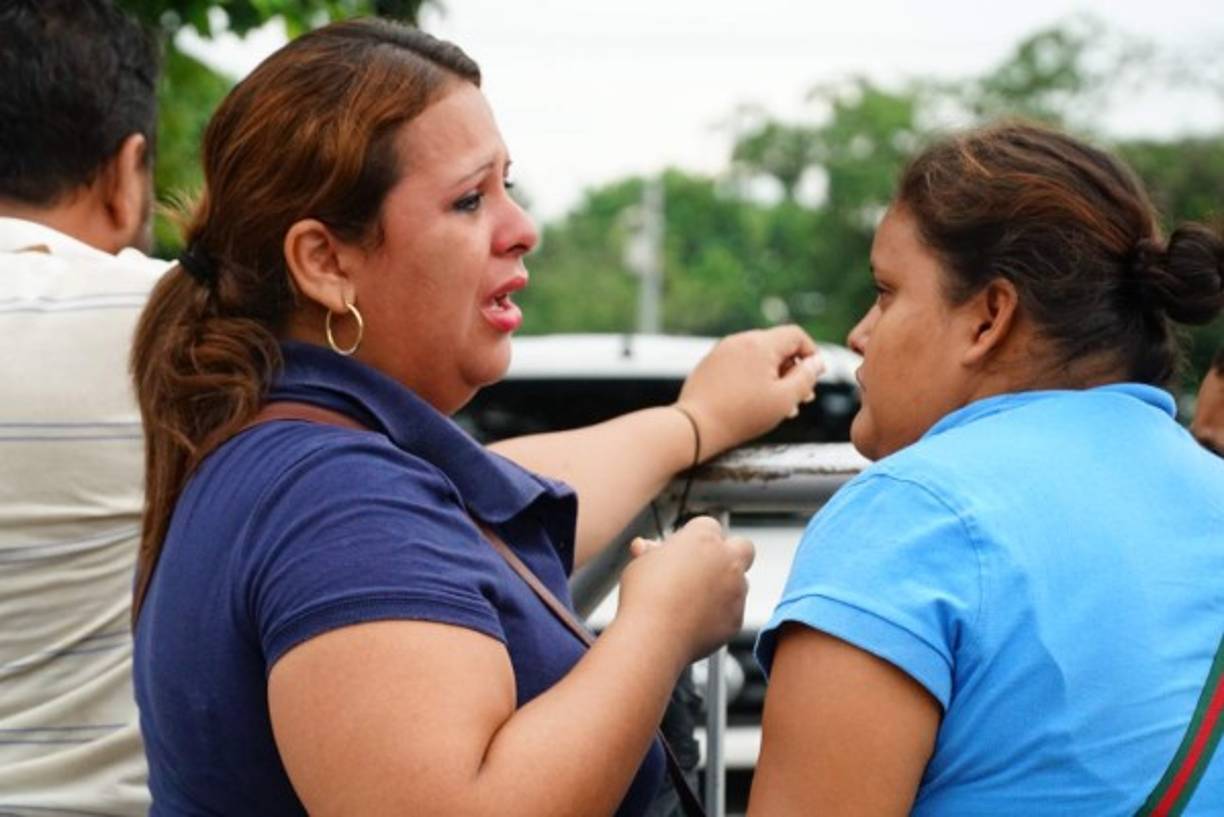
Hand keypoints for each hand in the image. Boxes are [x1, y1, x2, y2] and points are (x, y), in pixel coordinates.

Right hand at [617, 516, 754, 662]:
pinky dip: (719, 614)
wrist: (653, 638)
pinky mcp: (736, 619)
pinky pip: (733, 611)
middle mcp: (726, 560)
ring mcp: (736, 590)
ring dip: (724, 587)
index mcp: (703, 538)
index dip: (694, 539)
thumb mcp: (640, 564)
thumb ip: (652, 553)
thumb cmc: (643, 597)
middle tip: (707, 567)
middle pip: (742, 547)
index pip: (709, 526)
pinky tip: (693, 621)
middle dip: (730, 554)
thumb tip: (647, 549)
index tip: (680, 552)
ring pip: (740, 582)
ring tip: (691, 602)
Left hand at [676, 326, 823, 459]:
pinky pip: (739, 364)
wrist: (696, 426)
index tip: (815, 376)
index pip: (796, 335)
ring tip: (780, 404)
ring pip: (757, 357)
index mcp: (760, 344)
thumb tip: (817, 362)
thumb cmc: (742, 415)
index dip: (811, 354)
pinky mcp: (710, 364)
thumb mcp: (784, 399)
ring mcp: (722, 351)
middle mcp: (740, 340)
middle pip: (776, 346)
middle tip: (801, 396)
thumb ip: (806, 378)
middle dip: (792, 369)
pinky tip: (755, 401)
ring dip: (773, 376)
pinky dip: (752, 377)